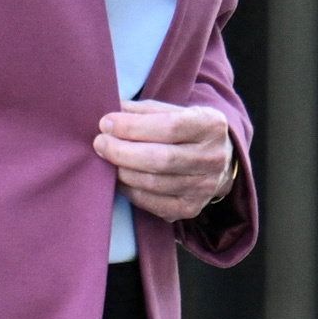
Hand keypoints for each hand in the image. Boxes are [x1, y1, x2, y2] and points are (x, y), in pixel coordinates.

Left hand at [94, 101, 238, 225]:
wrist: (218, 160)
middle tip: (100, 143)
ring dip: (122, 171)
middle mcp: (213, 158)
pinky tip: (119, 178)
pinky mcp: (190, 208)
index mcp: (211, 125)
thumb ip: (144, 111)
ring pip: (153, 183)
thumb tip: (110, 117)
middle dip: (122, 151)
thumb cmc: (186, 130)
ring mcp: (204, 187)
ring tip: (106, 159)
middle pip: (161, 159)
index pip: (169, 126)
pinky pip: (151, 203)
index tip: (106, 123)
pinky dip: (129, 190)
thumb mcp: (174, 110)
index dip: (133, 126)